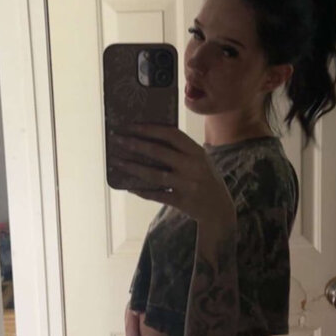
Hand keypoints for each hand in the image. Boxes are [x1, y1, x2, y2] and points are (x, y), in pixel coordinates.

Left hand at [109, 123, 234, 222]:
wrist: (219, 209)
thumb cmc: (205, 179)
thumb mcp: (200, 160)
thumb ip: (181, 150)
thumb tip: (149, 137)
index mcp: (197, 152)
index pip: (172, 134)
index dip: (150, 129)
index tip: (132, 126)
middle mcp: (193, 167)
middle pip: (159, 152)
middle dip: (135, 144)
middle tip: (117, 139)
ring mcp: (187, 185)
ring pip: (154, 174)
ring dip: (133, 167)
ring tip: (117, 161)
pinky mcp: (181, 202)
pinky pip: (157, 195)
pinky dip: (142, 190)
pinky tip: (129, 185)